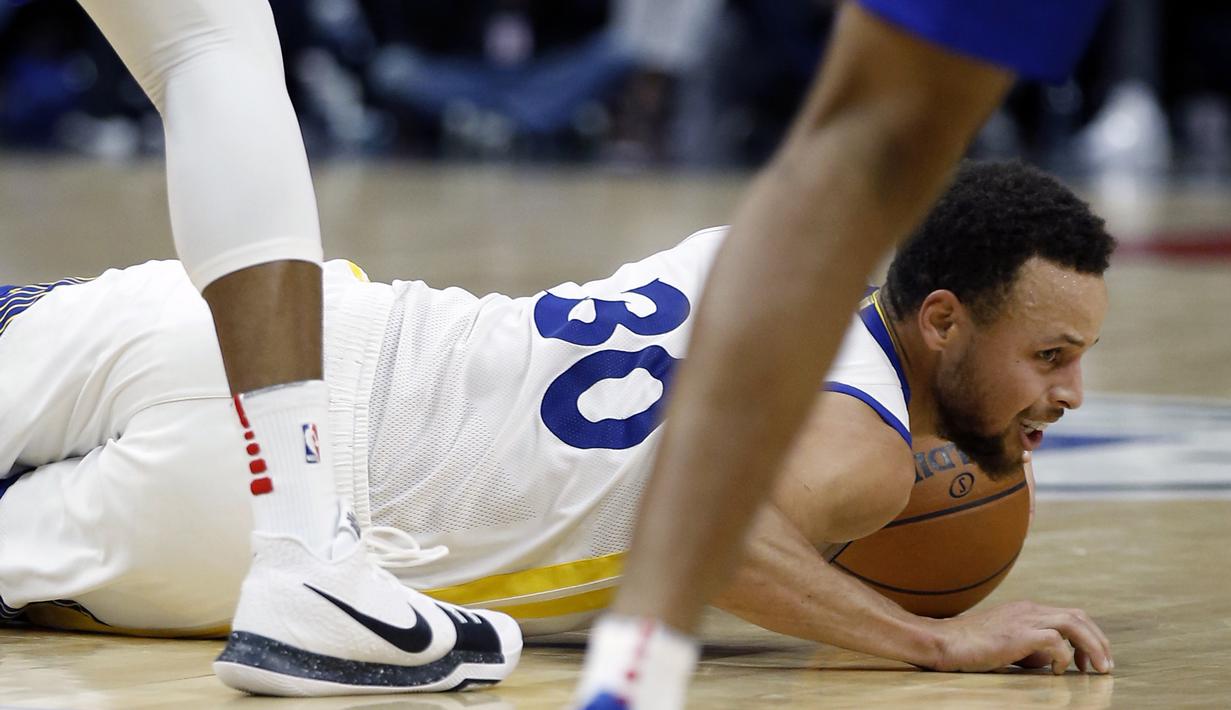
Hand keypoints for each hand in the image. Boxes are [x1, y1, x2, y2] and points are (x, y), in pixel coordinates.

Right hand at [925, 600, 1113, 674]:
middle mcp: (1029, 609)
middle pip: (1079, 616)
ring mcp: (1024, 619)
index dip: (1088, 636)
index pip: (1069, 615)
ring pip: (1073, 624)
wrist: (943, 641)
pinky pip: (1055, 641)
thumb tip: (1050, 660)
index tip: (1089, 660)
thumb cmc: (969, 647)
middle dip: (1099, 641)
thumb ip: (1029, 647)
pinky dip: (1064, 656)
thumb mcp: (1006, 643)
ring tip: (1098, 668)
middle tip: (1105, 666)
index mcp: (1026, 610)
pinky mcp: (1018, 634)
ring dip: (1092, 647)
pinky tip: (1057, 671)